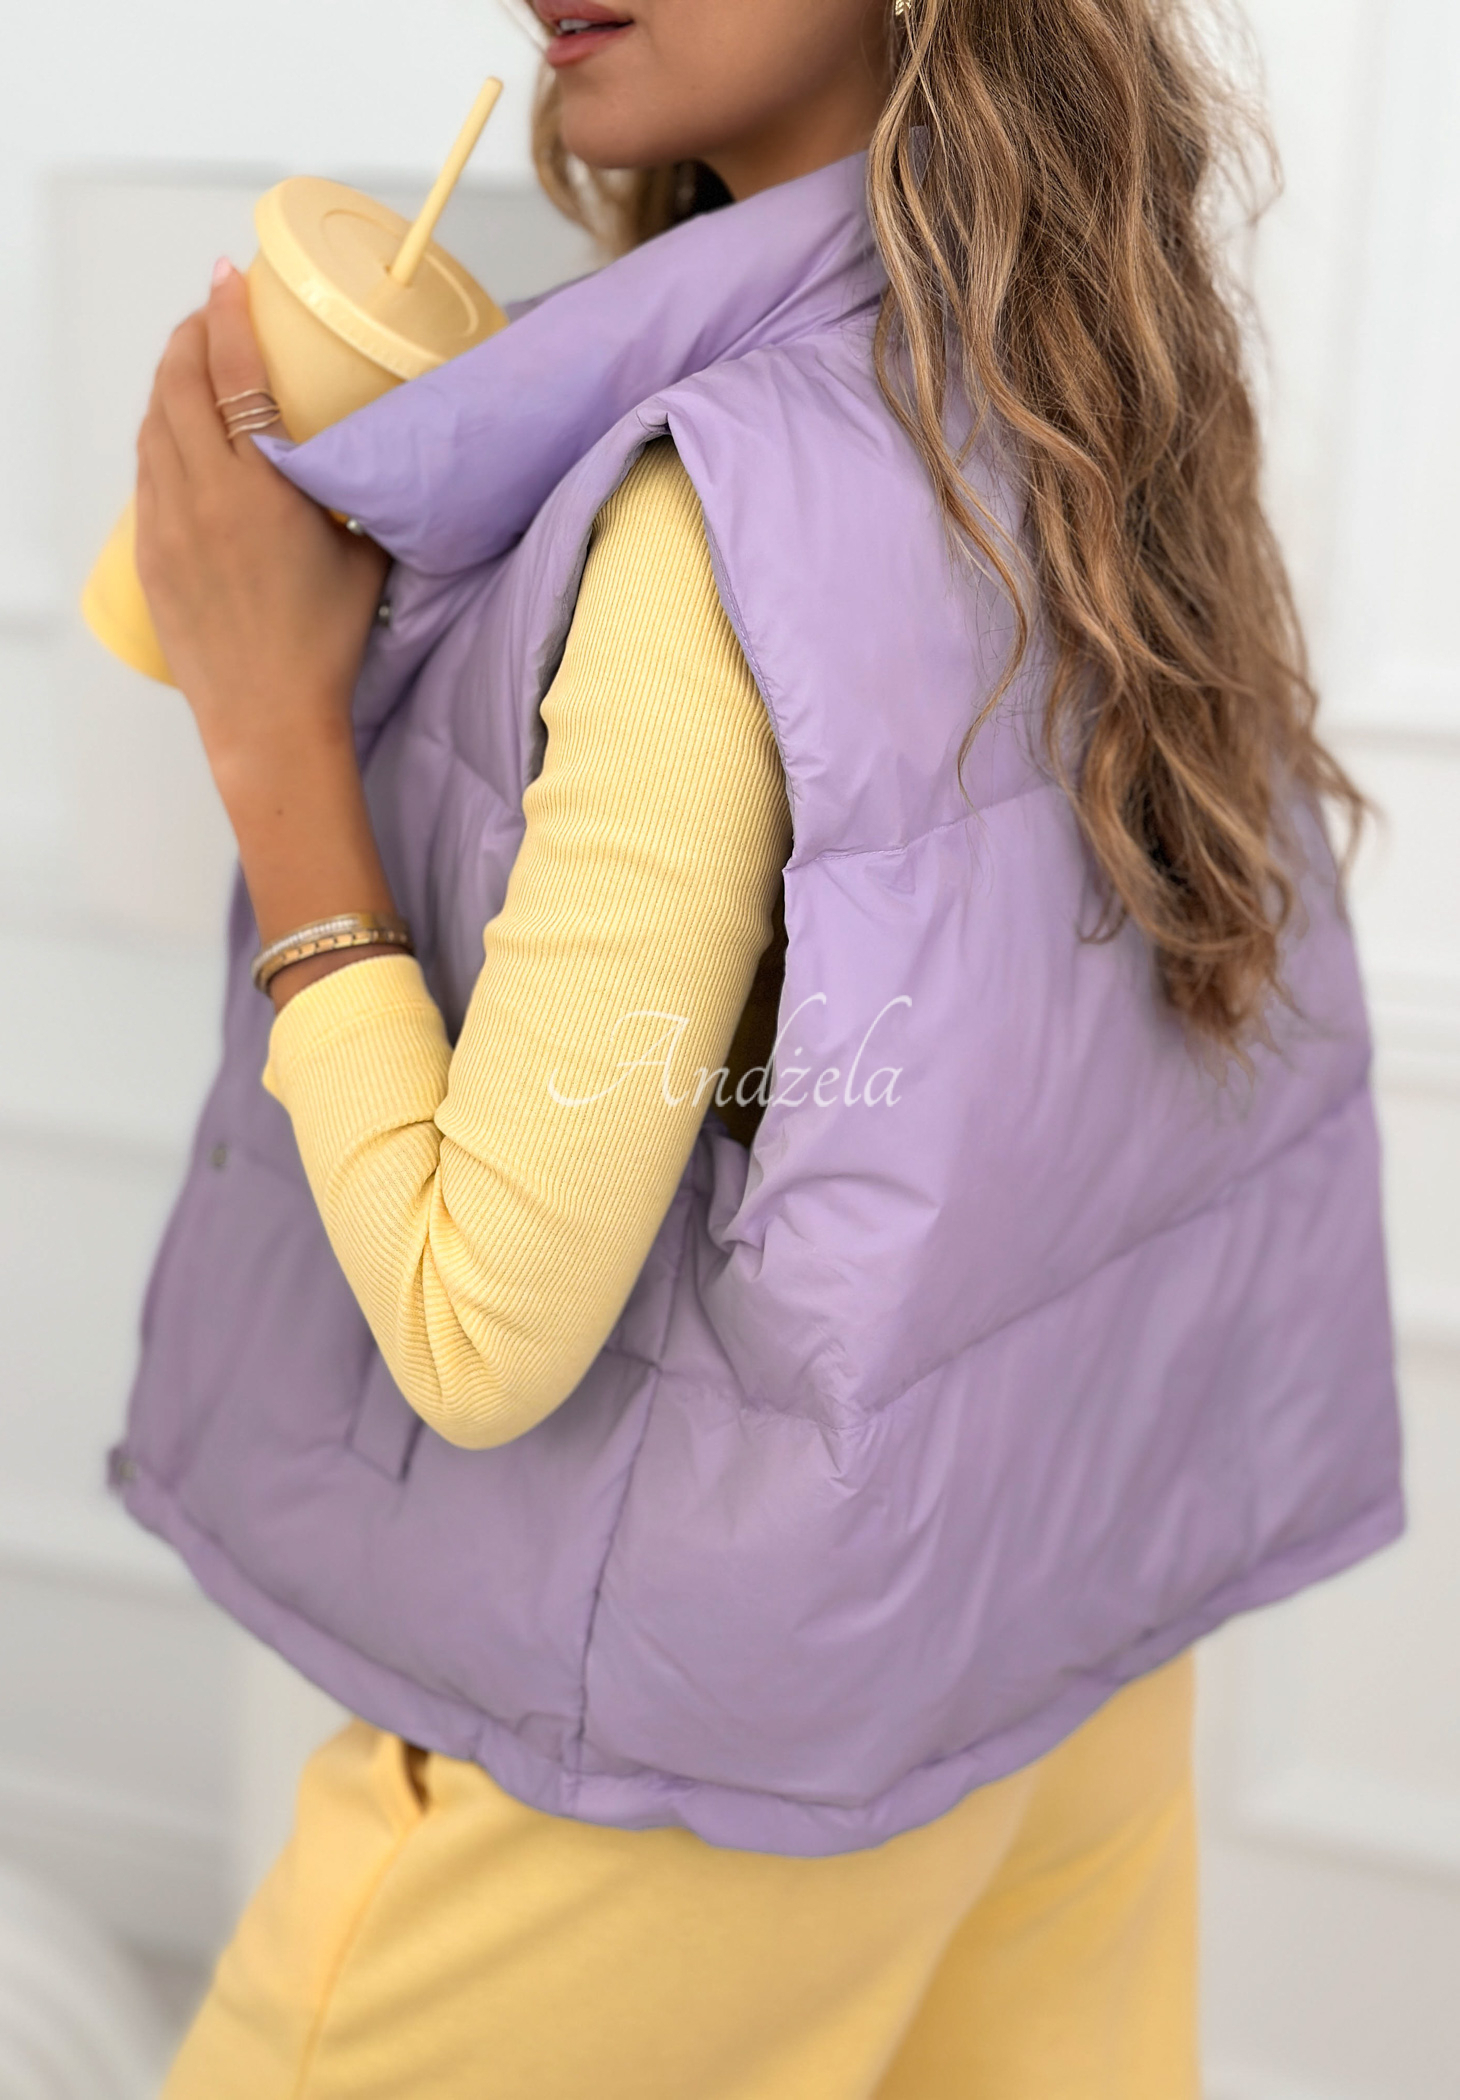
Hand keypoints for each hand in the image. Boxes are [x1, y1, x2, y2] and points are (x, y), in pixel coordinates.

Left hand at [135, 257, 388, 794]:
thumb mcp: (365, 559)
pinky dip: (159, 434)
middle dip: (189, 336)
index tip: (228, 277)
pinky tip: (177, 433)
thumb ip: (361, 503)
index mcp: (260, 486)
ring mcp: (168, 523)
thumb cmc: (326, 646)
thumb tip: (381, 467)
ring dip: (169, 382)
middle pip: (177, 384)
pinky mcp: (152, 553)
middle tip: (212, 315)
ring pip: (153, 424)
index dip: (228, 315)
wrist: (269, 717)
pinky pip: (146, 472)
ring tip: (192, 364)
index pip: (233, 373)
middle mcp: (203, 494)